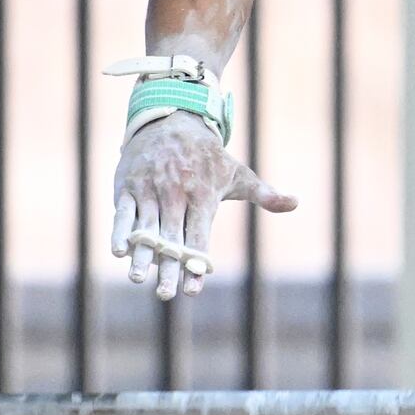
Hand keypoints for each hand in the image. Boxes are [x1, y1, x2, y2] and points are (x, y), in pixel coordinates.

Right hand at [108, 115, 295, 300]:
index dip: (196, 263)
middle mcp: (176, 194)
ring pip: (145, 227)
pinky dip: (120, 229)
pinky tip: (118, 251)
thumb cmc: (208, 158)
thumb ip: (264, 193)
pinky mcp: (129, 185)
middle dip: (169, 267)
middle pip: (171, 238)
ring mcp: (150, 189)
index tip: (194, 290)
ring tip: (137, 278)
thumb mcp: (238, 173)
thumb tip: (295, 203)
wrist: (174, 120)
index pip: (199, 237)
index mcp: (202, 196)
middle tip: (166, 295)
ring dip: (142, 254)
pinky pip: (123, 211)